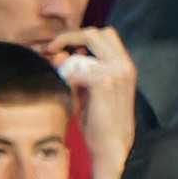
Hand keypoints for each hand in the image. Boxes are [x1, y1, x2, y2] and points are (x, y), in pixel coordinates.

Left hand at [43, 27, 137, 178]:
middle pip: (96, 32)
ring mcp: (116, 72)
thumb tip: (57, 54)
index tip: (61, 46)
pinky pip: (76, 67)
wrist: (112, 146)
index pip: (105, 35)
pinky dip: (66, 73)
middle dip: (71, 36)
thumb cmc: (100, 121)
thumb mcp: (90, 91)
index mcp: (125, 65)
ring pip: (89, 42)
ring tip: (56, 63)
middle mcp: (124, 64)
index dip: (81, 37)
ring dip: (69, 50)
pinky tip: (62, 84)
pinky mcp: (103, 82)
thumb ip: (79, 70)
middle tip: (52, 48)